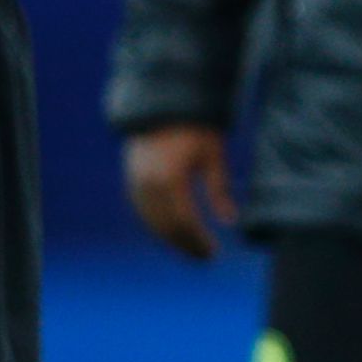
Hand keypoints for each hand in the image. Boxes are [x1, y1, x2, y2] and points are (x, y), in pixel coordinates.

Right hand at [125, 124, 237, 261]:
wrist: (163, 105)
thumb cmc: (195, 128)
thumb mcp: (213, 156)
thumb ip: (220, 190)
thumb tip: (231, 222)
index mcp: (170, 179)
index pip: (183, 222)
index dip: (197, 241)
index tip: (213, 253)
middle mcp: (147, 184)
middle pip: (165, 227)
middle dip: (185, 245)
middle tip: (205, 257)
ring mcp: (135, 183)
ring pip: (152, 223)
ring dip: (171, 239)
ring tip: (192, 248)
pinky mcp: (131, 180)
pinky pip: (143, 212)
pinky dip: (158, 226)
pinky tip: (174, 233)